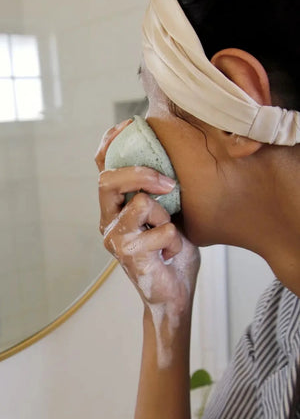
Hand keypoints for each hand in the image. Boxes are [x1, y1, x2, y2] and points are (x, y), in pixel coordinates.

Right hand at [95, 120, 199, 316]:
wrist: (174, 293)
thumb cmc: (171, 251)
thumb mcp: (169, 213)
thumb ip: (162, 191)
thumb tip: (173, 157)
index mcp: (115, 207)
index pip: (103, 168)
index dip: (111, 143)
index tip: (130, 125)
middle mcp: (108, 221)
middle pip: (107, 180)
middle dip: (140, 174)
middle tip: (170, 183)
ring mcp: (115, 239)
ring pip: (141, 203)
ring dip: (166, 216)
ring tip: (170, 233)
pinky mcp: (128, 256)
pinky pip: (161, 231)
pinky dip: (176, 241)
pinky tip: (171, 253)